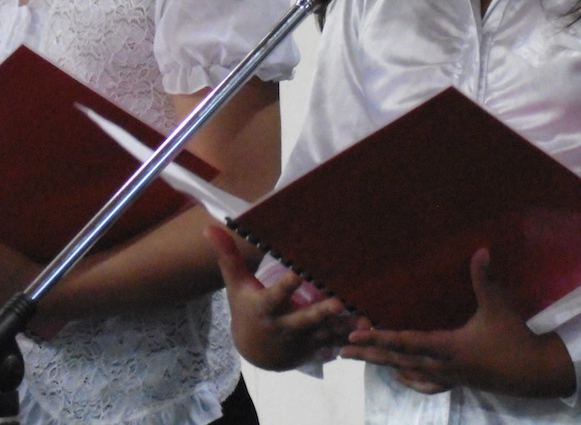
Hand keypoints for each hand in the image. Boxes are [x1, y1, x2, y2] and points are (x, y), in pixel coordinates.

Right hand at [205, 226, 360, 369]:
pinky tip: (371, 329)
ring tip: (365, 319)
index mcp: (265, 308)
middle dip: (322, 313)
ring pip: (326, 334)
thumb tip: (209, 228)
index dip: (287, 286)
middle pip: (305, 320)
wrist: (254, 351)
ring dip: (345, 328)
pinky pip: (336, 344)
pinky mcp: (316, 348)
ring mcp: (302, 341)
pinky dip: (352, 339)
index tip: (298, 273)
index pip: (275, 295)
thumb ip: (227, 256)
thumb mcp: (236, 285)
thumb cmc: (246, 308)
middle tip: (339, 302)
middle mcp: (284, 327)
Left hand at [339, 248, 576, 397]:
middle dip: (370, 354)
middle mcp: (443, 364)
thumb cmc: (514, 338)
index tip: (354, 337)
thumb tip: (481, 250)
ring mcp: (449, 376)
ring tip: (362, 360)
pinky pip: (426, 383)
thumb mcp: (499, 306)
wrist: (534, 373)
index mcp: (448, 347)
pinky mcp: (458, 381)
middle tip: (342, 350)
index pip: (407, 343)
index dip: (379, 339)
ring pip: (408, 372)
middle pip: (398, 360)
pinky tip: (400, 375)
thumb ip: (485, 279)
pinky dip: (409, 379)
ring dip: (384, 365)